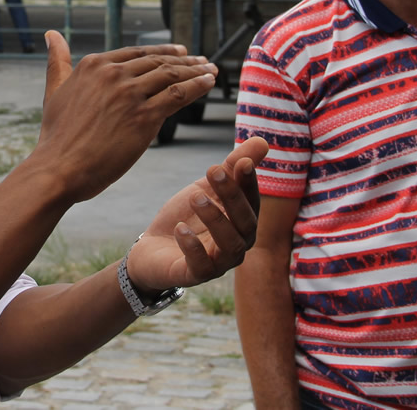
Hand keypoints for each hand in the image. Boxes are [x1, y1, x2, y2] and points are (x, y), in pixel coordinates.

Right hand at [28, 31, 215, 204]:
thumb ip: (58, 62)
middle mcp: (112, 74)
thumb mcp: (54, 90)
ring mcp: (129, 94)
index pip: (137, 53)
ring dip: (196, 70)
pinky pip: (178, 95)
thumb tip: (51, 34)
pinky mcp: (143, 116)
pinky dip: (197, 86)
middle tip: (202, 60)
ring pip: (171, 75)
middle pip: (158, 62)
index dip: (162, 52)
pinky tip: (208, 83)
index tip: (180, 52)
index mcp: (93, 65)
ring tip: (211, 70)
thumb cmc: (56, 137)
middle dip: (185, 60)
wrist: (59, 169)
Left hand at [127, 136, 268, 290]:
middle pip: (245, 223)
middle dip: (232, 196)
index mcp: (243, 222)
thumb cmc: (188, 216)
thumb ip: (231, 167)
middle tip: (212, 171)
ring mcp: (218, 263)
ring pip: (230, 246)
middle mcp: (237, 245)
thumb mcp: (207, 188)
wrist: (154, 248)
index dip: (249, 182)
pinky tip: (181, 229)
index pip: (252, 201)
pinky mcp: (195, 275)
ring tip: (195, 197)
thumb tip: (262, 140)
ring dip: (215, 219)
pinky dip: (193, 247)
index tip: (242, 161)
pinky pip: (201, 266)